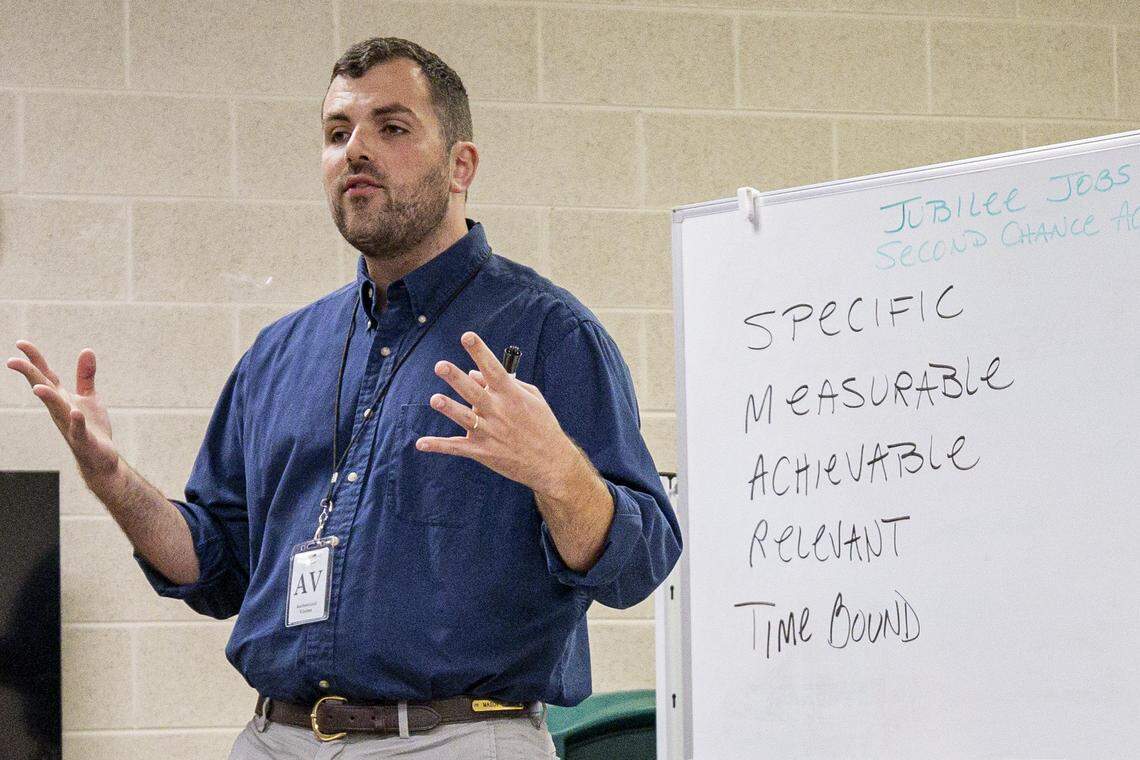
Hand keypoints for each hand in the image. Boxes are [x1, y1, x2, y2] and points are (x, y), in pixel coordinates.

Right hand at [5, 340, 119, 484]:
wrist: (99, 458)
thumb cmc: (90, 427)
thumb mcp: (88, 397)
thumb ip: (85, 375)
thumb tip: (86, 349)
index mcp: (61, 399)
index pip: (45, 376)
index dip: (34, 359)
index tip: (20, 343)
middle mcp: (61, 410)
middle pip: (44, 390)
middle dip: (30, 375)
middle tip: (12, 361)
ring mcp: (70, 425)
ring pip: (57, 410)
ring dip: (48, 399)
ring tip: (38, 387)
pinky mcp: (84, 440)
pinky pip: (79, 430)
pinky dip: (77, 422)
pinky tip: (75, 414)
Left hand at [416, 331, 578, 496]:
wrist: (551, 463)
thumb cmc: (542, 425)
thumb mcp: (532, 398)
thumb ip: (506, 383)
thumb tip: (473, 373)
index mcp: (511, 395)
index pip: (493, 369)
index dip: (480, 352)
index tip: (467, 336)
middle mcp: (499, 412)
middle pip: (474, 392)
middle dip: (457, 378)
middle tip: (440, 366)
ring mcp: (490, 433)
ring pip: (465, 418)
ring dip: (450, 409)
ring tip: (435, 399)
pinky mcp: (483, 452)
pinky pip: (457, 447)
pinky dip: (438, 446)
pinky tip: (421, 444)